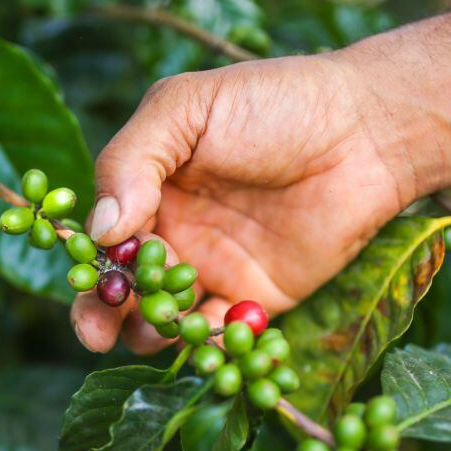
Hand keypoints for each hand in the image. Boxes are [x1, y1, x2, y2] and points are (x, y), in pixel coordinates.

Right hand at [70, 56, 413, 352]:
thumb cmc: (275, 104)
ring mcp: (210, 266)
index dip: (89, 259)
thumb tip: (100, 228)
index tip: (85, 279)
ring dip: (148, 330)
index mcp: (148, 184)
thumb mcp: (188, 109)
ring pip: (161, 314)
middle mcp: (173, 229)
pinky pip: (215, 333)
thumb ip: (132, 160)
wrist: (365, 132)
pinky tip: (203, 339)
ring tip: (157, 327)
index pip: (103, 232)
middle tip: (95, 333)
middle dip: (102, 311)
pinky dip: (203, 345)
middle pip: (123, 283)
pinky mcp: (252, 297)